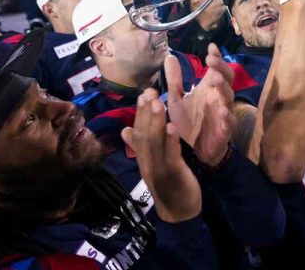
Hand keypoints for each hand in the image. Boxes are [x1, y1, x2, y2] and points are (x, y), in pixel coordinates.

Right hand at [121, 89, 201, 222]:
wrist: (179, 213)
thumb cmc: (169, 185)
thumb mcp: (153, 164)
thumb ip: (141, 147)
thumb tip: (125, 129)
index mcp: (144, 158)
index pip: (139, 132)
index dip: (140, 113)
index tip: (143, 94)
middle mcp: (147, 162)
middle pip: (144, 134)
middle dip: (146, 112)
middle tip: (148, 91)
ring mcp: (158, 169)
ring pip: (154, 143)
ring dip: (155, 122)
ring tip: (157, 103)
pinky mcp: (173, 175)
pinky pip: (170, 156)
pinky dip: (170, 141)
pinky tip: (171, 127)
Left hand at [165, 44, 235, 166]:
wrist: (194, 151)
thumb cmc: (188, 123)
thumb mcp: (177, 100)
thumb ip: (174, 80)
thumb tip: (169, 56)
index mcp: (208, 89)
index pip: (216, 69)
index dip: (216, 57)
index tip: (211, 46)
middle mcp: (218, 97)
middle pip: (226, 78)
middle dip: (220, 68)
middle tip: (211, 60)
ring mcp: (224, 112)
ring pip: (228, 96)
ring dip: (223, 87)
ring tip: (215, 79)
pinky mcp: (225, 129)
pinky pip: (228, 120)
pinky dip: (226, 115)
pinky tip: (221, 110)